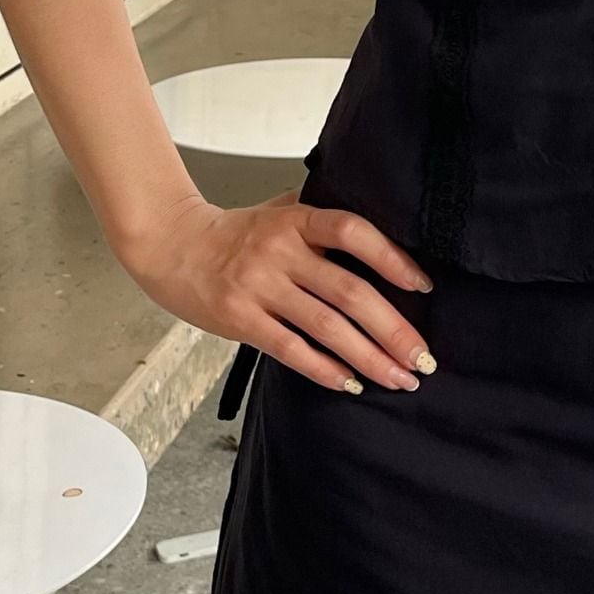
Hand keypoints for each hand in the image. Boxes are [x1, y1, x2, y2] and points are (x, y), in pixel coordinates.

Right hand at [118, 188, 435, 396]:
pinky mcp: (239, 319)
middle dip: (393, 329)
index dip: (392, 258)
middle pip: (349, 291)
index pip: (352, 231)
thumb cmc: (235, 233)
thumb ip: (321, 217)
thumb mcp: (278, 210)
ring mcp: (259, 286)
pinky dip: (325, 370)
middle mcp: (280, 251)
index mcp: (296, 219)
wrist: (170, 244)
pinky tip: (352, 383)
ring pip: (326, 326)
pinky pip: (291, 349)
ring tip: (400, 378)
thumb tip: (384, 227)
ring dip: (369, 357)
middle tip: (424, 357)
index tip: (423, 286)